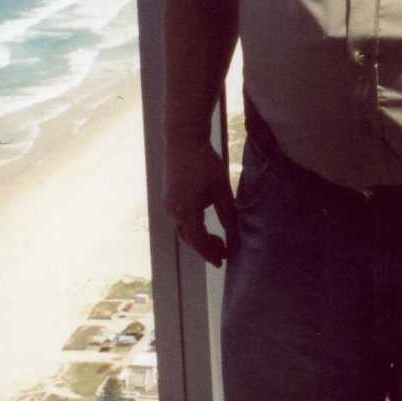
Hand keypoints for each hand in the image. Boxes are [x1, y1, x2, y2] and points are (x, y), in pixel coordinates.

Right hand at [163, 137, 236, 266]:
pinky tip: (205, 223)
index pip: (198, 241)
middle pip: (189, 238)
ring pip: (184, 229)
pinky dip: (193, 226)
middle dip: (206, 248)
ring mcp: (168, 204)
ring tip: (217, 240)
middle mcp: (172, 210)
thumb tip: (233, 231)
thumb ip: (226, 211)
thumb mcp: (220, 187)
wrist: (183, 139)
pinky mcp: (168, 197)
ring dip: (199, 237)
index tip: (222, 261)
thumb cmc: (204, 161)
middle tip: (223, 253)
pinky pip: (180, 219)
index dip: (210, 253)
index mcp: (185, 210)